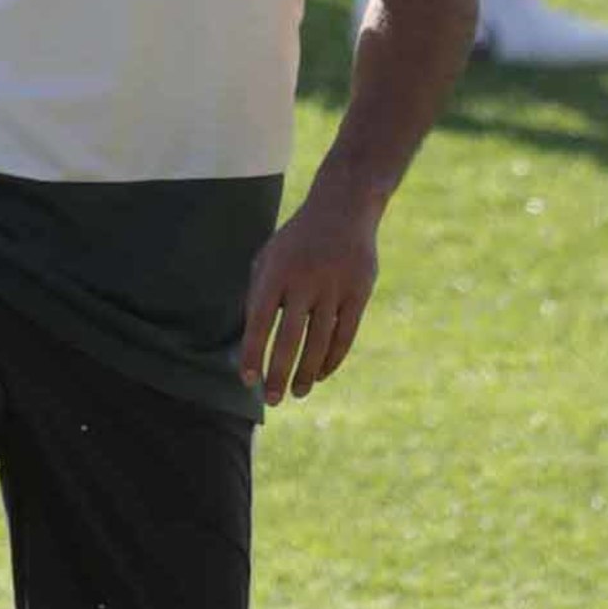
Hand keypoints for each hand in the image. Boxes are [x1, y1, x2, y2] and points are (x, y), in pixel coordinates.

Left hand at [239, 182, 380, 405]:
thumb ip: (258, 295)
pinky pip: (346, 334)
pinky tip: (321, 374)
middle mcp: (305, 280)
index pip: (259, 322)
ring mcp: (335, 286)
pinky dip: (333, 358)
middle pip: (290, 339)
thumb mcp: (268, 258)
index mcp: (276, 272)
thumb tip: (250, 343)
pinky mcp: (360, 291)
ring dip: (308, 372)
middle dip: (279, 373)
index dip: (252, 353)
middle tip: (272, 400)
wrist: (343, 207)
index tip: (247, 380)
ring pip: (320, 341)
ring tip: (298, 392)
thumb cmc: (296, 241)